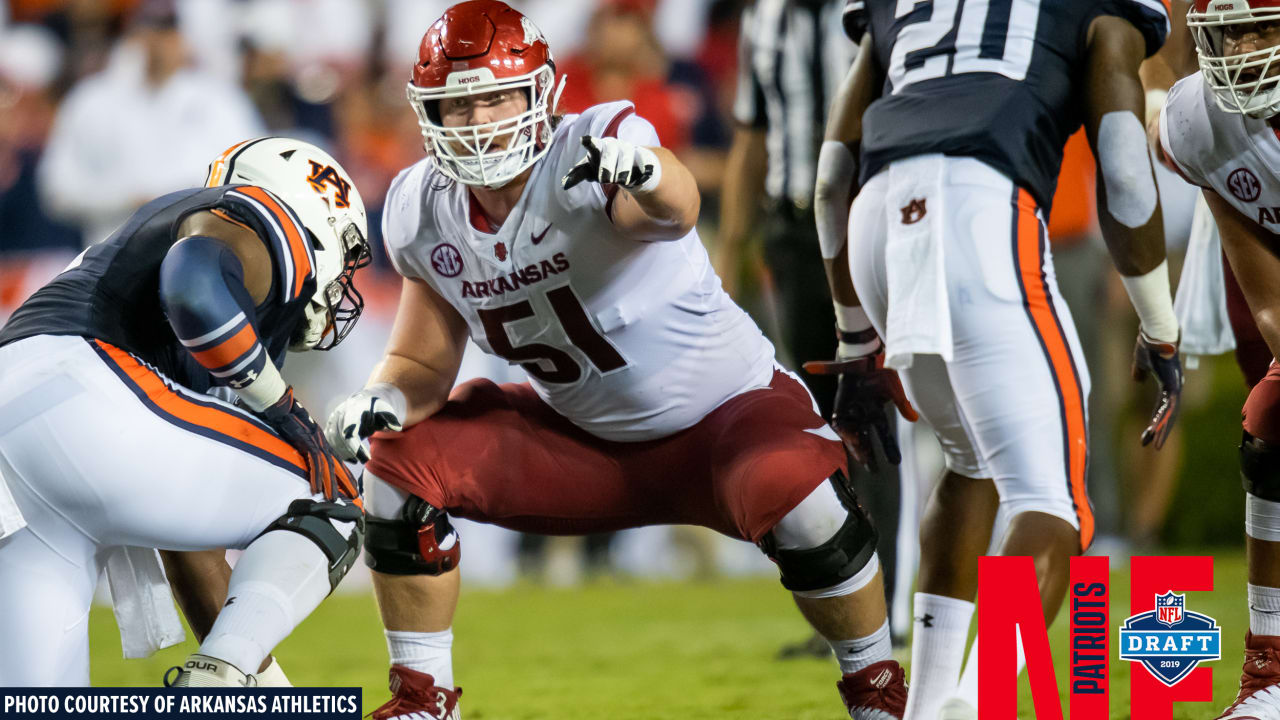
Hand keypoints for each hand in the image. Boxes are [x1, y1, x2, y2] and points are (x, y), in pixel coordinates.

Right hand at [259, 387, 358, 500]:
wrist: (282, 409)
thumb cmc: (290, 422)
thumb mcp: (302, 437)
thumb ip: (307, 447)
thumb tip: (309, 458)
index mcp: (323, 442)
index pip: (337, 460)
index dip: (345, 474)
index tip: (351, 486)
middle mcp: (323, 442)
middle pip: (337, 465)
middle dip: (346, 481)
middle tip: (353, 495)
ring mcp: (316, 442)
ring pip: (327, 466)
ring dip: (330, 484)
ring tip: (332, 499)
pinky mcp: (307, 442)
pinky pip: (314, 463)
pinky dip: (316, 477)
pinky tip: (316, 489)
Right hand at [324, 385, 404, 462]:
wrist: (365, 399)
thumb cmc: (377, 408)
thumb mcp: (386, 412)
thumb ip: (390, 420)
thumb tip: (397, 428)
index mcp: (353, 411)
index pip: (350, 434)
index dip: (356, 449)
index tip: (366, 458)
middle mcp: (340, 414)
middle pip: (339, 439)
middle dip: (349, 452)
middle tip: (360, 461)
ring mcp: (333, 419)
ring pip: (333, 440)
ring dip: (342, 452)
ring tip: (355, 460)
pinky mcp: (330, 424)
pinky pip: (330, 440)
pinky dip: (338, 449)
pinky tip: (349, 457)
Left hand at [562, 135, 659, 191]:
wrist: (631, 167)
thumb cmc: (607, 165)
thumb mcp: (591, 170)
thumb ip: (578, 175)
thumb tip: (564, 185)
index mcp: (600, 147)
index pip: (593, 144)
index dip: (589, 142)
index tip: (583, 140)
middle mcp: (614, 145)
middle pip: (609, 153)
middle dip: (606, 167)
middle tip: (604, 179)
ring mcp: (629, 149)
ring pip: (625, 159)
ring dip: (622, 171)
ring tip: (620, 180)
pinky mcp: (643, 156)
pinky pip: (643, 162)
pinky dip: (642, 170)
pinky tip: (641, 174)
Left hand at [804, 352, 918, 470]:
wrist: (866, 355)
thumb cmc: (881, 370)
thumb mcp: (895, 390)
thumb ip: (903, 405)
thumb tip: (914, 419)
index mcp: (877, 411)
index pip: (883, 434)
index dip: (889, 447)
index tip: (895, 461)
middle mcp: (863, 413)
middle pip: (865, 438)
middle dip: (868, 453)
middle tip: (873, 469)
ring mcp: (852, 409)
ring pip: (852, 434)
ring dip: (856, 447)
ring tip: (862, 459)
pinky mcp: (840, 404)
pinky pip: (840, 423)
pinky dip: (844, 432)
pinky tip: (850, 440)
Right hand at [1132, 331, 1182, 448]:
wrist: (1156, 333)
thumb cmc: (1149, 344)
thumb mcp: (1139, 362)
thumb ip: (1139, 372)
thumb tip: (1137, 380)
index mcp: (1166, 385)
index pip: (1161, 408)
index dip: (1155, 421)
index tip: (1147, 434)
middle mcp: (1174, 388)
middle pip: (1168, 415)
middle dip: (1160, 432)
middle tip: (1154, 447)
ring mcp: (1176, 387)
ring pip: (1170, 414)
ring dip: (1162, 431)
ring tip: (1155, 445)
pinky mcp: (1174, 386)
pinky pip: (1169, 407)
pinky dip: (1163, 419)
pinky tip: (1156, 430)